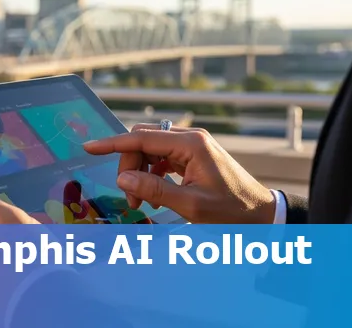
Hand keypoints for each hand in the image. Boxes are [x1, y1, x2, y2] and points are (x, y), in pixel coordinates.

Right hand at [83, 125, 275, 223]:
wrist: (262, 213)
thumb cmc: (233, 211)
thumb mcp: (191, 205)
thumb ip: (155, 190)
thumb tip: (123, 179)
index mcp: (191, 144)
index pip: (141, 138)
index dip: (112, 144)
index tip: (89, 148)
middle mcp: (190, 138)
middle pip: (142, 142)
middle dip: (129, 168)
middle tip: (132, 199)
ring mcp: (192, 145)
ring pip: (149, 150)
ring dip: (139, 173)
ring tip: (142, 201)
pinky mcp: (192, 155)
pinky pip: (161, 157)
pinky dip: (151, 173)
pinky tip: (155, 194)